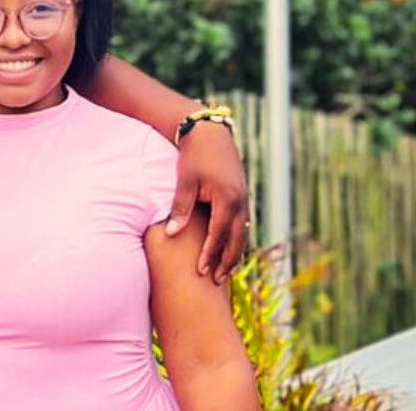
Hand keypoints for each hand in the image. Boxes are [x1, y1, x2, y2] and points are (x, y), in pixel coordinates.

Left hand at [166, 122, 248, 282]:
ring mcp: (244, 199)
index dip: (209, 254)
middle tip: (216, 281)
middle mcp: (240, 202)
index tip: (201, 272)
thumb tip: (171, 234)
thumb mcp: (185, 182)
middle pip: (235, 240)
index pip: (218, 235)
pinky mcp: (242, 196)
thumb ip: (180, 208)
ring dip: (234, 253)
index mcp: (227, 199)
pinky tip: (230, 250)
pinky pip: (242, 224)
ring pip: (242, 233)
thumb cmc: (194, 156)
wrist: (211, 134)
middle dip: (226, 261)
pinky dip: (236, 239)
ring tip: (225, 272)